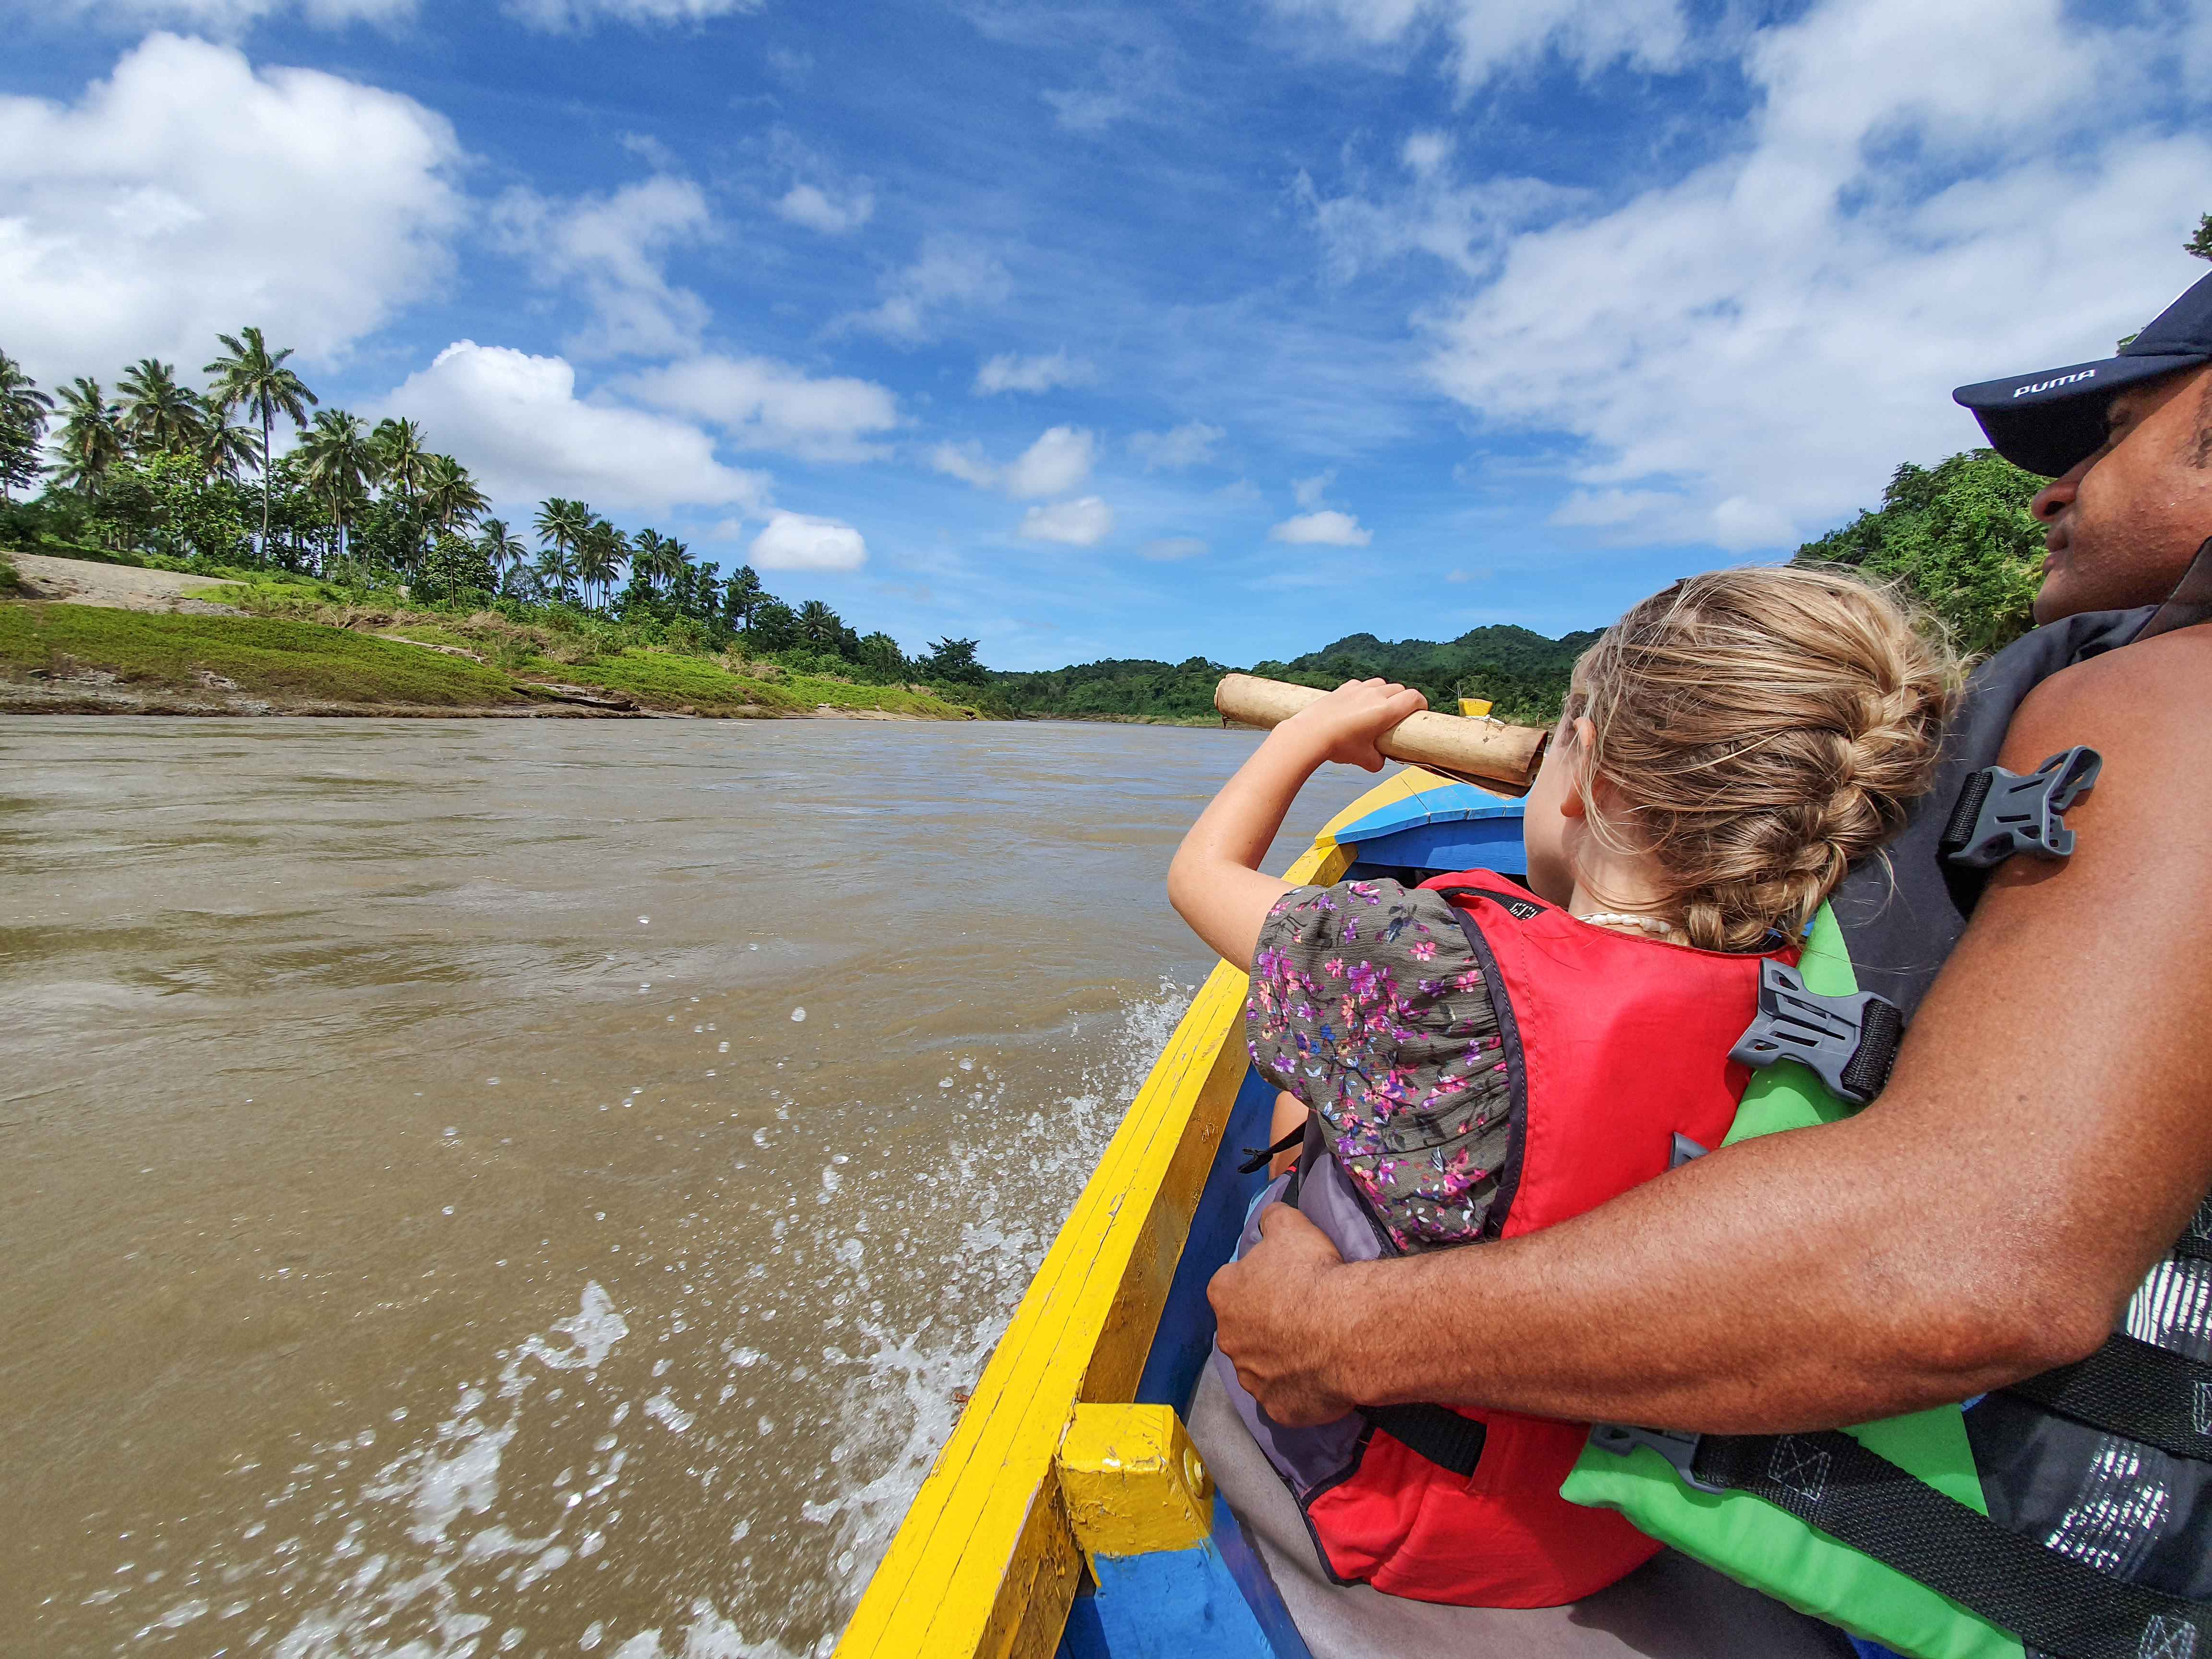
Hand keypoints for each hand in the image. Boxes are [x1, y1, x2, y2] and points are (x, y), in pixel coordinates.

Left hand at [1207, 1203, 1359, 1424]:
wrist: (1344, 1330)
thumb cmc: (1312, 1274)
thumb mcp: (1291, 1227)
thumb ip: (1273, 1219)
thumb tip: (1269, 1218)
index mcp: (1225, 1294)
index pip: (1230, 1285)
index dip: (1256, 1283)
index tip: (1282, 1283)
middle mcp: (1229, 1339)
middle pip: (1243, 1329)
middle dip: (1265, 1325)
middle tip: (1300, 1317)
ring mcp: (1251, 1378)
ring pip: (1261, 1366)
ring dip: (1279, 1359)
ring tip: (1314, 1349)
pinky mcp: (1276, 1408)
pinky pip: (1285, 1398)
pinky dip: (1298, 1390)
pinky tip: (1320, 1376)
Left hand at [1275, 679, 1428, 771]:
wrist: (1310, 734)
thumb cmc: (1340, 747)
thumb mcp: (1364, 760)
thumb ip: (1378, 760)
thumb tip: (1380, 761)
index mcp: (1386, 710)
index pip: (1414, 697)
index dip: (1421, 704)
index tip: (1419, 713)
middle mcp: (1375, 694)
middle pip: (1399, 689)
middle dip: (1403, 700)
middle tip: (1400, 714)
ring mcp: (1359, 689)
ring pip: (1381, 683)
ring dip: (1386, 692)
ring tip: (1380, 707)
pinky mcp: (1344, 688)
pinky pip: (1362, 684)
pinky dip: (1366, 691)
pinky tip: (1359, 703)